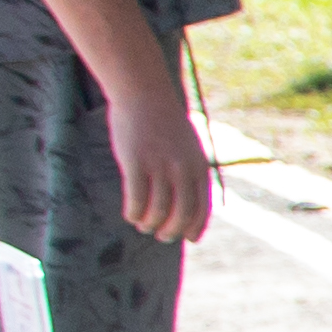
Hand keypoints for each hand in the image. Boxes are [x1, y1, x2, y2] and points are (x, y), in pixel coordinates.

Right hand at [109, 64, 215, 246]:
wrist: (144, 93)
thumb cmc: (164, 123)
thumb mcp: (188, 147)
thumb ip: (190, 172)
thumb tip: (187, 201)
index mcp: (198, 167)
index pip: (202, 207)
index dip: (195, 227)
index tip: (189, 238)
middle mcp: (182, 169)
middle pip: (180, 214)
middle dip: (171, 231)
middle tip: (162, 235)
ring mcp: (159, 166)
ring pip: (157, 210)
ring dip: (150, 223)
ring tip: (143, 225)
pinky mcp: (135, 162)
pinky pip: (136, 199)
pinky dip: (134, 212)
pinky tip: (130, 214)